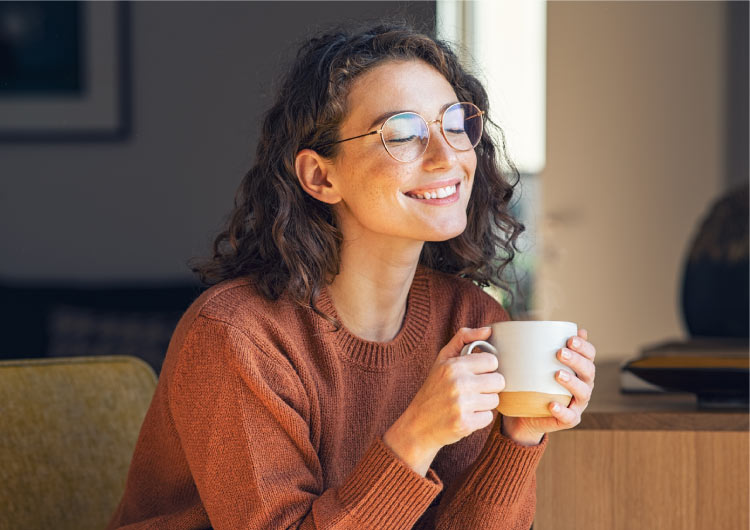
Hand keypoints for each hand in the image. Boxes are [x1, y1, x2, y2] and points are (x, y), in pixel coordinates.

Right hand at [383, 327, 505, 475]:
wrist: (417, 425)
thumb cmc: (433, 389)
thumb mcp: (442, 360)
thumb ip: (464, 339)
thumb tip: (488, 330)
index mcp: (454, 365)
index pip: (492, 361)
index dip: (486, 368)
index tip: (476, 374)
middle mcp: (458, 383)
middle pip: (498, 381)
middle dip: (489, 387)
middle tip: (473, 390)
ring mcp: (461, 404)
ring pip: (495, 400)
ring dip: (484, 403)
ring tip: (468, 403)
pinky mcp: (465, 424)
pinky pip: (488, 417)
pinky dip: (479, 419)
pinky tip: (465, 416)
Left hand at [501, 328, 596, 445]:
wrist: (525, 414)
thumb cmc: (533, 383)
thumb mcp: (536, 363)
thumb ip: (541, 346)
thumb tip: (536, 321)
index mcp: (579, 369)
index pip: (589, 355)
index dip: (584, 347)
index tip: (570, 339)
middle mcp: (583, 385)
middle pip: (589, 371)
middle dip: (577, 360)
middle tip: (560, 353)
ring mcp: (577, 404)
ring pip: (583, 393)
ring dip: (572, 382)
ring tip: (558, 374)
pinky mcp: (568, 420)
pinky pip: (569, 417)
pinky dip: (562, 410)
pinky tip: (552, 404)